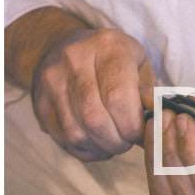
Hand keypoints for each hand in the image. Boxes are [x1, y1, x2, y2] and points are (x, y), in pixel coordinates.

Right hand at [32, 26, 154, 161]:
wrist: (62, 44)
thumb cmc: (113, 58)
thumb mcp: (138, 63)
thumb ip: (149, 90)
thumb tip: (156, 118)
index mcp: (108, 47)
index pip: (118, 98)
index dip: (133, 126)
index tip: (141, 133)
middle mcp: (74, 60)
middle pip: (95, 119)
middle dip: (117, 141)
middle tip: (127, 142)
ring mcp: (51, 81)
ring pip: (77, 133)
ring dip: (101, 148)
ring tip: (114, 144)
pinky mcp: (39, 101)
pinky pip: (62, 138)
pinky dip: (85, 150)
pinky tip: (98, 145)